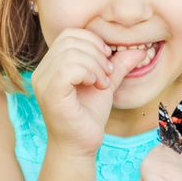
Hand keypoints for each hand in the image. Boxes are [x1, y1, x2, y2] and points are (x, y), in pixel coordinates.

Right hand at [31, 28, 146, 156]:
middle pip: (70, 40)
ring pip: (71, 53)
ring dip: (95, 65)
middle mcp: (42, 71)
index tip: (107, 60)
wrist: (80, 146)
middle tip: (107, 73)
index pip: (69, 34)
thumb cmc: (88, 116)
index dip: (92, 41)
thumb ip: (117, 65)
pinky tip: (96, 86)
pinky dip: (89, 73)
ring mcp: (43, 82)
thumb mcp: (105, 84)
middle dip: (96, 52)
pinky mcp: (50, 94)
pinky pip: (69, 68)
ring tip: (103, 82)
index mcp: (51, 65)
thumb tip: (139, 49)